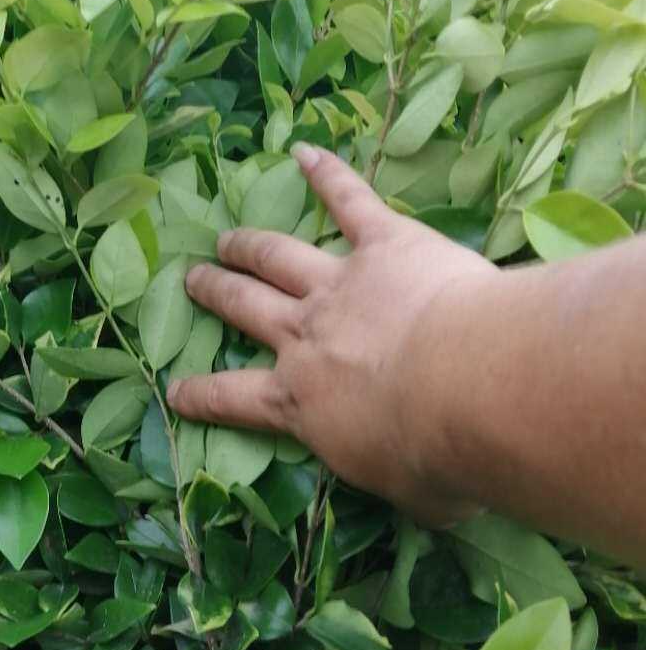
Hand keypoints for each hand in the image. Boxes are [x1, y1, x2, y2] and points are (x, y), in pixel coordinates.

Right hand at [167, 143, 501, 524]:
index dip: (202, 395)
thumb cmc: (441, 455)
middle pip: (247, 308)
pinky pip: (351, 202)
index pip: (234, 399)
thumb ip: (407, 485)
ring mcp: (340, 284)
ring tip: (228, 237)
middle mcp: (305, 337)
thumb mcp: (416, 494)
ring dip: (251, 246)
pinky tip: (307, 152)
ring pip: (279, 257)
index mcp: (300, 403)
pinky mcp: (385, 243)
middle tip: (195, 278)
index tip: (177, 389)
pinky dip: (328, 175)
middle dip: (217, 292)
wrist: (472, 387)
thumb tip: (427, 496)